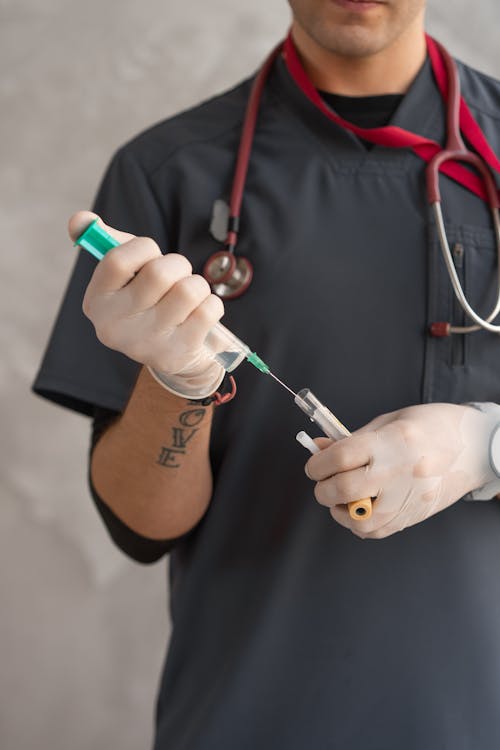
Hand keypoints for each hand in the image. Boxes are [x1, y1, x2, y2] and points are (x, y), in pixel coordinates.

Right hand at [68, 211, 224, 393]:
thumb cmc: (148, 303)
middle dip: (178, 265)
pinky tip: (198, 314)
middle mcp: (115, 327)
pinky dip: (211, 304)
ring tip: (188, 296)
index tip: (151, 255)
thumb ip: (106, 242)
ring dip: (197, 284)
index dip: (144, 248)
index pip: (117, 260)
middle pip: (160, 273)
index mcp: (96, 302)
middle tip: (176, 276)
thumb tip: (80, 219)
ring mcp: (146, 344)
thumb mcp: (125, 276)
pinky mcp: (177, 354)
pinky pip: (210, 309)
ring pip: (190, 289)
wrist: (173, 356)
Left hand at [305, 403, 495, 538]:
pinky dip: (361, 524)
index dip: (318, 464)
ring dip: (341, 512)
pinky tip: (359, 508)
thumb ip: (351, 439)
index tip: (314, 466)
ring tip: (341, 498)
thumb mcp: (388, 421)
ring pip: (360, 521)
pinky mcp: (416, 515)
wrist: (474, 446)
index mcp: (391, 441)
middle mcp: (400, 471)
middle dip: (323, 489)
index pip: (341, 457)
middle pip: (344, 489)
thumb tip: (317, 449)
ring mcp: (410, 497)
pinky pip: (378, 531)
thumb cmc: (430, 427)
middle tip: (322, 483)